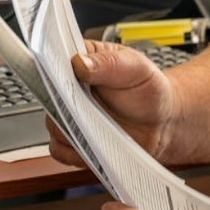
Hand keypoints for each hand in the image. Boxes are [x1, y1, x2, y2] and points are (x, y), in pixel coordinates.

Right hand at [47, 39, 177, 163]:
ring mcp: (71, 115)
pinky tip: (96, 145)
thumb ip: (109, 62)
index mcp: (83, 60)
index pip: (54, 59)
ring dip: (73, 129)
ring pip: (53, 124)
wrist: (161, 121)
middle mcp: (71, 88)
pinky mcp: (74, 140)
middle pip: (49, 95)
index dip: (54, 68)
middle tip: (86, 108)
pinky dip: (75, 151)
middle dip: (65, 104)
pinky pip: (60, 149)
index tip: (64, 78)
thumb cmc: (148, 89)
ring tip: (99, 127)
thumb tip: (80, 62)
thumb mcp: (135, 67)